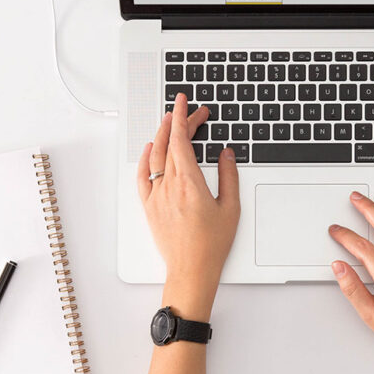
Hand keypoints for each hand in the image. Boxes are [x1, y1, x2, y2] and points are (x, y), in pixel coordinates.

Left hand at [137, 93, 239, 319]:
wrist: (191, 269)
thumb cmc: (211, 244)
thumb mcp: (230, 207)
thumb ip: (229, 176)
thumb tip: (226, 154)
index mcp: (190, 183)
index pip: (181, 140)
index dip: (183, 118)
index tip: (185, 103)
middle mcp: (170, 186)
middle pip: (170, 144)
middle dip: (179, 123)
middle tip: (190, 111)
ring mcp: (156, 196)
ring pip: (155, 157)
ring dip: (162, 135)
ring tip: (170, 121)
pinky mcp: (149, 207)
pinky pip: (143, 176)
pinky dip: (145, 159)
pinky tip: (150, 149)